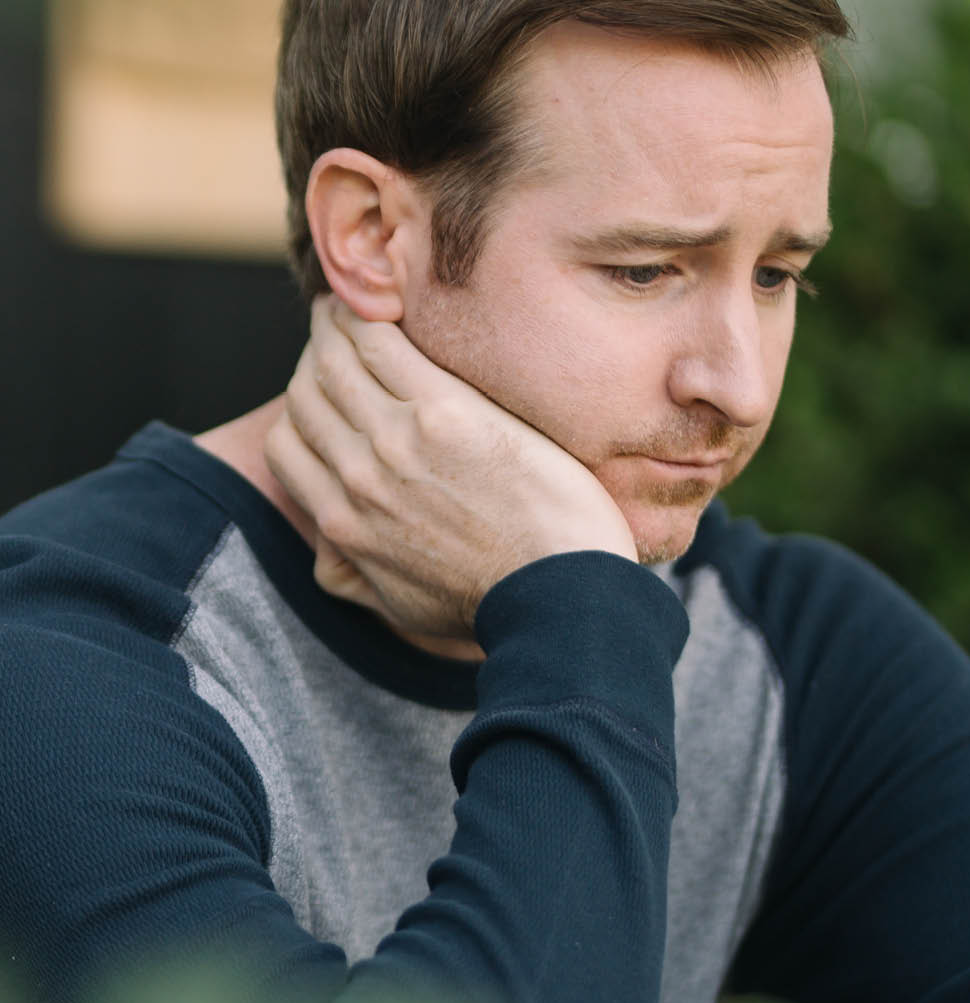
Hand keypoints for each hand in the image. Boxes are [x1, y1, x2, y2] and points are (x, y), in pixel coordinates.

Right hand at [265, 297, 637, 642]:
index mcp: (343, 525)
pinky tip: (387, 302)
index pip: (287, 446)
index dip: (302, 411)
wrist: (557, 597)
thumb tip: (329, 554)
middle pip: (308, 394)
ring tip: (351, 306)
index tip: (322, 391)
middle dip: (315, 358)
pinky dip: (374, 317)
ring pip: (337, 360)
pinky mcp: (446, 413)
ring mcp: (398, 441)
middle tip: (334, 332)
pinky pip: (385, 345)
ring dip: (338, 324)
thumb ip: (354, 577)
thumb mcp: (402, 608)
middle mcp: (358, 478)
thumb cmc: (494, 606)